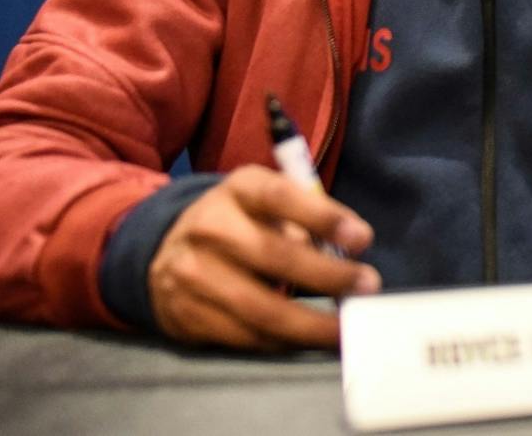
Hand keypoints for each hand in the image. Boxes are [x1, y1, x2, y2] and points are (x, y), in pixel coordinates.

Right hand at [147, 165, 380, 349]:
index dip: (323, 217)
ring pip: (260, 307)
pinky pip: (244, 336)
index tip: (363, 239)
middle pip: (274, 255)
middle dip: (327, 276)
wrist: (165, 250)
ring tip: (344, 329)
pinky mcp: (186, 315)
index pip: (280, 197)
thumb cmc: (238, 222)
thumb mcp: (265, 202)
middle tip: (367, 287)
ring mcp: (192, 273)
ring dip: (310, 324)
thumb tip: (350, 251)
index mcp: (238, 189)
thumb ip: (304, 219)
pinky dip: (283, 342)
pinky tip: (308, 339)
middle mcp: (209, 227)